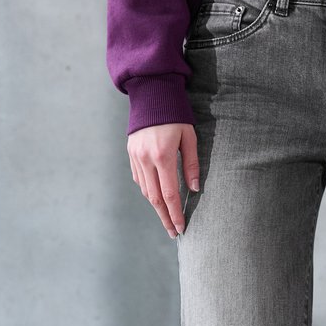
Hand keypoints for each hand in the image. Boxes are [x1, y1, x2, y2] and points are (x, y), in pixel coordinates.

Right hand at [127, 123, 200, 238]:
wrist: (151, 93)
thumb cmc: (176, 114)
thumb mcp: (190, 137)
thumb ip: (192, 164)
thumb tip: (194, 188)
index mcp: (163, 156)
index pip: (170, 194)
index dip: (176, 214)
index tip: (181, 228)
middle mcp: (146, 159)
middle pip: (155, 198)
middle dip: (165, 218)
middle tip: (173, 232)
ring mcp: (136, 157)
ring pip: (146, 191)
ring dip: (156, 207)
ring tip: (167, 218)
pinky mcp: (131, 154)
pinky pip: (139, 179)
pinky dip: (148, 191)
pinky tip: (157, 198)